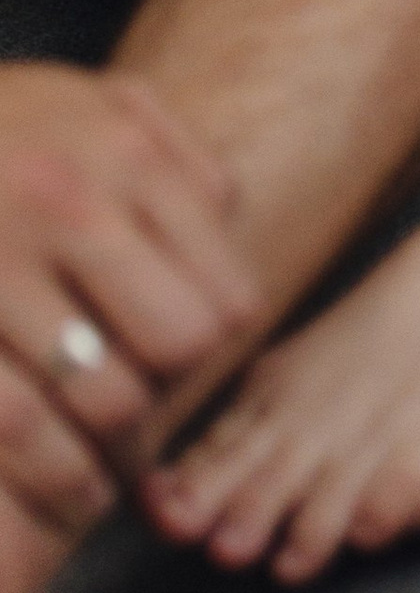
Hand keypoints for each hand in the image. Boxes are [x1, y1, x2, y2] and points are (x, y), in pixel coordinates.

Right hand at [0, 69, 258, 527]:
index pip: (221, 289)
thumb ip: (168, 156)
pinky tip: (70, 488)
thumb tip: (226, 221)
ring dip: (114, 450)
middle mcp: (65, 204)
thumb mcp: (84, 104)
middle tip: (137, 408)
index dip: (211, 342)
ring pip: (104, 396)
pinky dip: (53, 470)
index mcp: (121, 155)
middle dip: (165, 387)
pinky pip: (18, 420)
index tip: (180, 361)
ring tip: (102, 477)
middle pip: (178, 343)